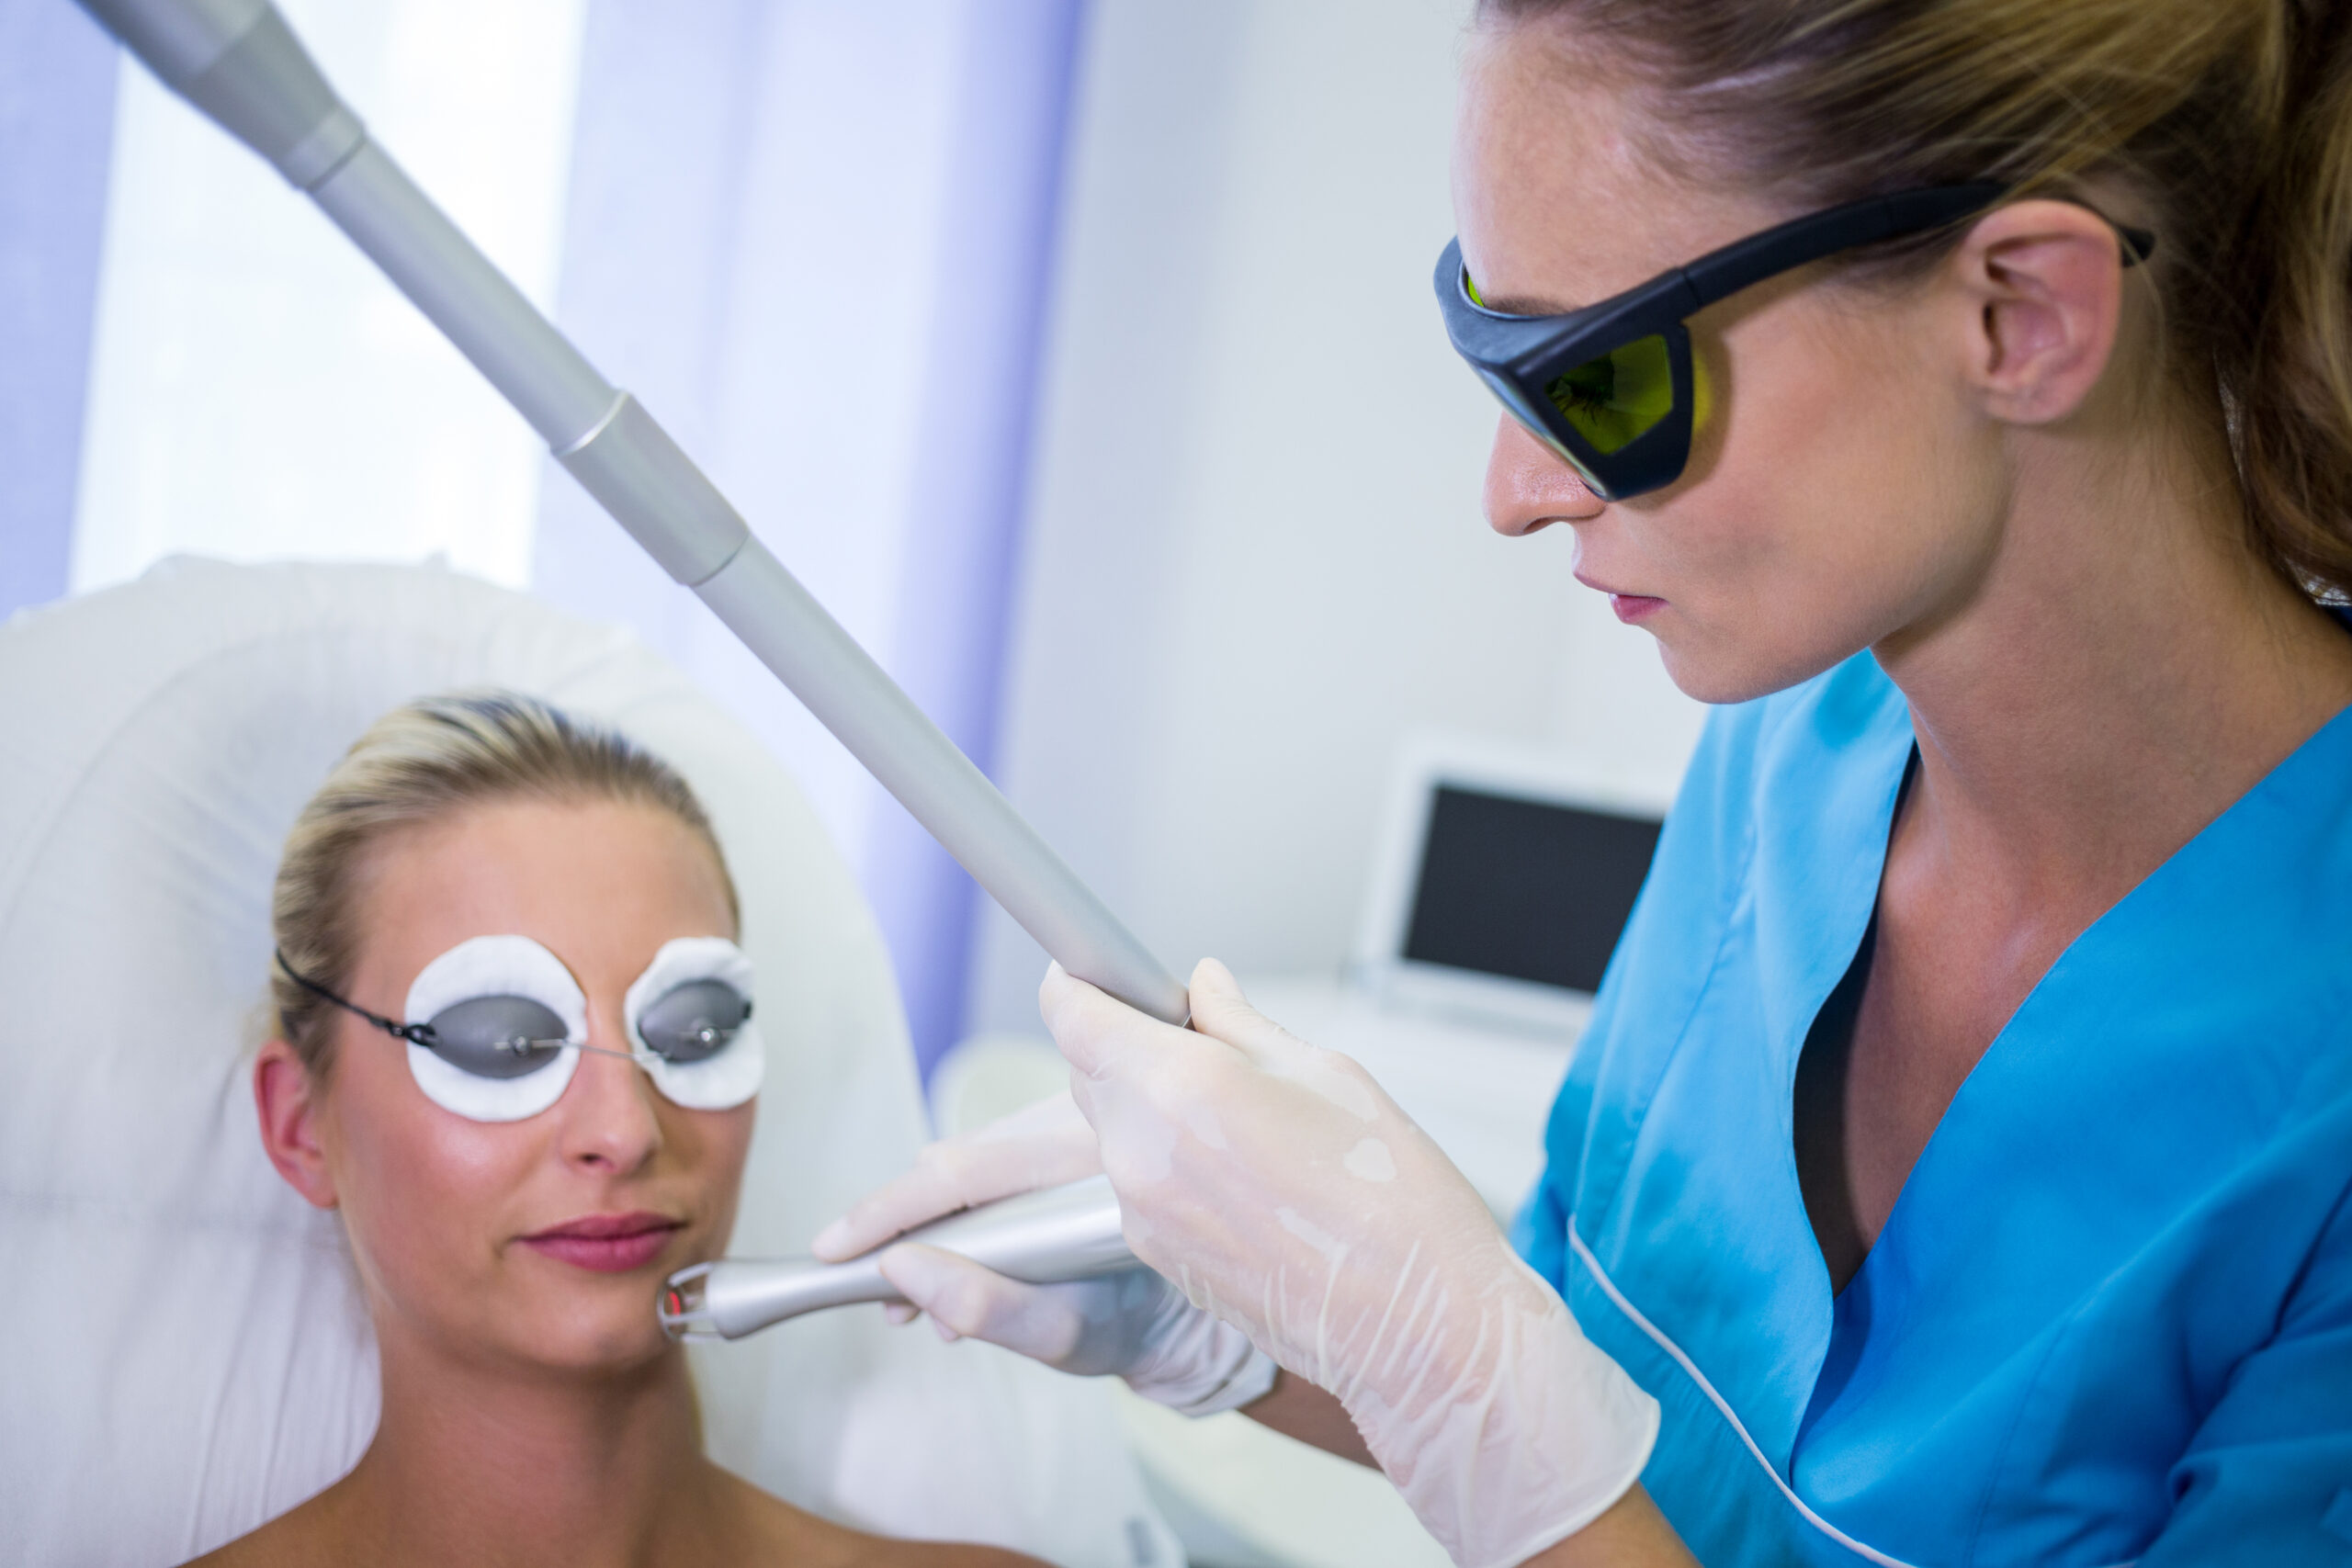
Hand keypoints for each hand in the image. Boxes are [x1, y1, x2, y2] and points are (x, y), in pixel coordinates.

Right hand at [811, 1088, 1276, 1415]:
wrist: (1197, 1313)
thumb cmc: (1143, 1324)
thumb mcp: (1069, 1336)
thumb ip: (990, 1308)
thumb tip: (903, 1271)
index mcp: (1097, 1158)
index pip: (969, 1169)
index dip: (894, 1208)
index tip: (840, 1244)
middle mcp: (1092, 1119)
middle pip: (968, 1155)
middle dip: (907, 1220)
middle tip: (881, 1290)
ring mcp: (1083, 1115)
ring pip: (980, 1151)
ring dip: (937, 1216)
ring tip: (919, 1293)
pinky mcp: (1073, 1122)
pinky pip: (1001, 1151)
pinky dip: (968, 1204)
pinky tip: (955, 1258)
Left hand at [1046, 958, 1658, 1567]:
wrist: (1416, 1321)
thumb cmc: (1391, 1198)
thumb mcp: (1326, 1072)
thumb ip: (1241, 1025)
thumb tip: (1204, 988)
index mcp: (1179, 1086)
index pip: (1072, 1015)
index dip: (1077, 982)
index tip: (1096, 972)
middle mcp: (1142, 1150)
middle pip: (1088, 1070)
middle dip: (1125, 1044)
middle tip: (1198, 1039)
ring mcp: (1142, 1211)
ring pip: (1115, 1129)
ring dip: (1150, 1108)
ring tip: (1241, 1119)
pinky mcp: (1156, 1255)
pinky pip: (1138, 1184)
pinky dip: (1168, 1162)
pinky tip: (1242, 1172)